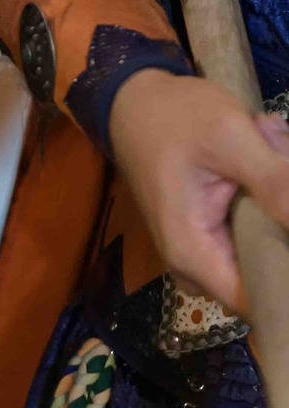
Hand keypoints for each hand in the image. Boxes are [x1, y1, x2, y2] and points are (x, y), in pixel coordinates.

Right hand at [109, 68, 288, 312]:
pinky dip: (267, 206)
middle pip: (269, 276)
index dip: (288, 274)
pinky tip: (261, 163)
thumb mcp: (228, 136)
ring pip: (266, 254)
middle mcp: (196, 271)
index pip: (265, 305)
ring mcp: (204, 258)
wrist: (134, 102)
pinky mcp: (211, 241)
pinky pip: (254, 241)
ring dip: (278, 210)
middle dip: (283, 225)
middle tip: (279, 162)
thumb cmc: (173, 118)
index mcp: (193, 257)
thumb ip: (275, 182)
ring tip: (269, 152)